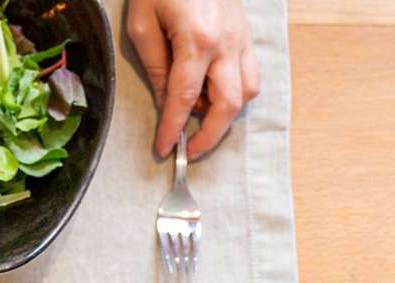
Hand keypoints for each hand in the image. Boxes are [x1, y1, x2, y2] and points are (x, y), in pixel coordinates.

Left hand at [126, 0, 260, 158]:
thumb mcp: (143, 22)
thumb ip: (155, 65)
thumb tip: (164, 102)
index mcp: (197, 39)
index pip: (185, 98)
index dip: (173, 128)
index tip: (165, 148)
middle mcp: (226, 42)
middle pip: (227, 104)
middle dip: (209, 135)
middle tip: (190, 149)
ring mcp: (242, 38)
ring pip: (247, 92)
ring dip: (225, 115)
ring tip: (200, 121)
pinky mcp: (247, 34)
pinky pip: (251, 74)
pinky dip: (236, 93)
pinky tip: (215, 96)